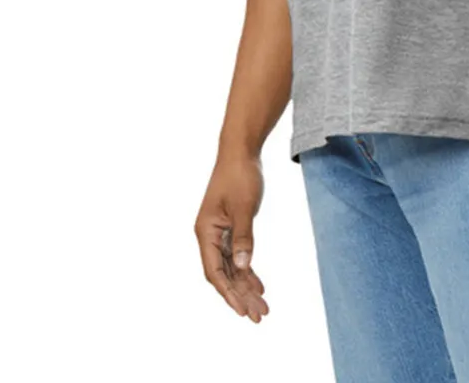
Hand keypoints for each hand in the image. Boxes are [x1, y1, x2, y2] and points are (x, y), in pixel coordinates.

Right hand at [194, 151, 269, 321]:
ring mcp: (219, 233)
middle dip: (240, 296)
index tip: (242, 311)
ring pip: (231, 268)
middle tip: (259, 316)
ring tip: (263, 307)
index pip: (215, 272)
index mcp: (205, 232)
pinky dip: (248, 271)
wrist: (241, 152)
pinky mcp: (230, 228)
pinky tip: (259, 286)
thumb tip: (243, 266)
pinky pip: (237, 257)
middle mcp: (208, 236)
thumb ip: (244, 237)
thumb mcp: (244, 207)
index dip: (228, 294)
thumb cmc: (240, 176)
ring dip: (246, 287)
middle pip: (224, 275)